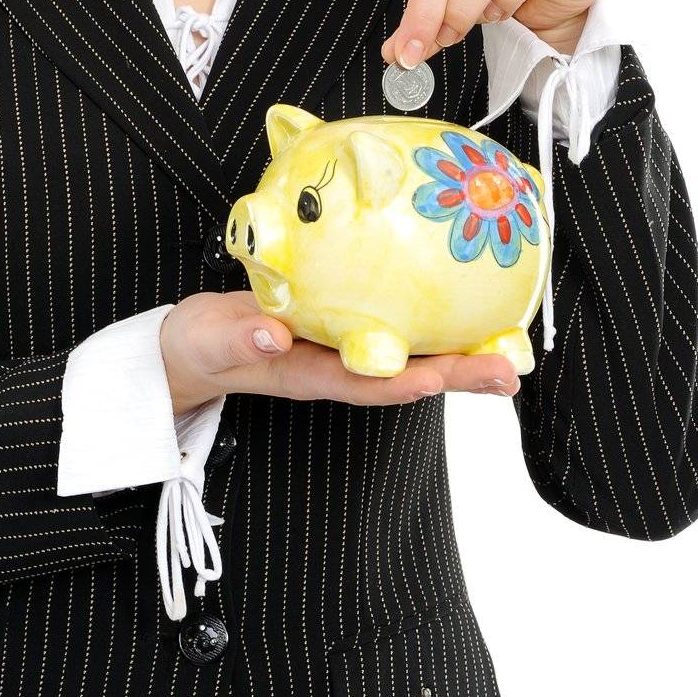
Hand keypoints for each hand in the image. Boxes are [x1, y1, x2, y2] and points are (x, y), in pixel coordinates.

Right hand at [159, 291, 520, 414]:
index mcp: (305, 372)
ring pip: (405, 356)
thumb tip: (273, 332)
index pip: (366, 382)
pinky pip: (391, 330)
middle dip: (455, 374)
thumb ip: (238, 338)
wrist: (191, 347)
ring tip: (503, 349)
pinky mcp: (338, 328)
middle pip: (402, 375)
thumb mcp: (209, 340)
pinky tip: (457, 312)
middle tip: (506, 368)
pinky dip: (427, 323)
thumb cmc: (200, 345)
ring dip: (454, 354)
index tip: (447, 379)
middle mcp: (332, 367)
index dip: (408, 383)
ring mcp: (338, 351)